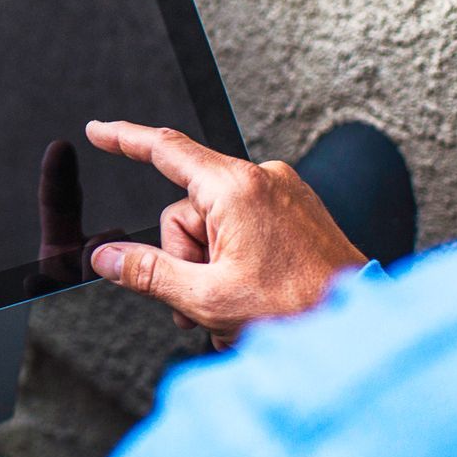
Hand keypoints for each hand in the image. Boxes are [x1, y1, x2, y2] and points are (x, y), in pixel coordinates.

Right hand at [85, 121, 366, 347]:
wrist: (358, 326)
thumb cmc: (298, 310)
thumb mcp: (207, 297)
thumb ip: (147, 272)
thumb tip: (105, 256)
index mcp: (237, 189)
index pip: (167, 150)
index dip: (125, 138)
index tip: (98, 130)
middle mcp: (262, 179)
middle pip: (186, 209)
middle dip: (184, 257)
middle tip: (200, 301)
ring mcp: (283, 192)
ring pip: (214, 222)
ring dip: (210, 266)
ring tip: (231, 306)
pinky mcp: (296, 209)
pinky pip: (244, 223)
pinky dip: (234, 257)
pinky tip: (249, 291)